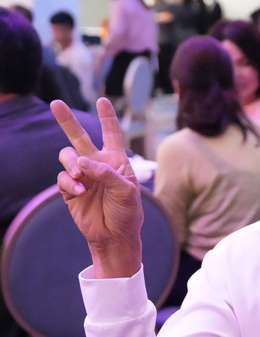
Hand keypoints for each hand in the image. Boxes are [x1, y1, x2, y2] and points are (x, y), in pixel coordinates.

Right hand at [52, 97, 143, 277]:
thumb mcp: (126, 191)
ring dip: (71, 163)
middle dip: (67, 120)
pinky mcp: (70, 189)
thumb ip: (107, 173)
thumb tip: (82, 161)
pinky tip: (79, 189)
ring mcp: (82, 176)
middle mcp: (97, 164)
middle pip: (79, 137)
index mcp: (116, 161)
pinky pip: (62, 177)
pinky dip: (69, 181)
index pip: (111, 135)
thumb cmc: (127, 213)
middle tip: (55, 103)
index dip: (107, 118)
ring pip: (66, 156)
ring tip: (80, 176)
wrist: (114, 235)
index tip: (102, 100)